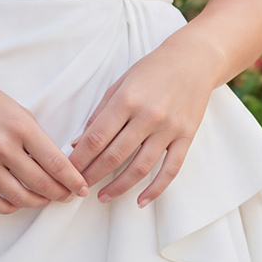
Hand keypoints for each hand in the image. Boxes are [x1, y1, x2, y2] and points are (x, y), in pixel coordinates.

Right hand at [0, 63, 90, 214]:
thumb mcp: (17, 109)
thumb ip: (34, 137)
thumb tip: (54, 164)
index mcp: (20, 126)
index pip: (55, 162)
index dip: (73, 180)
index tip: (82, 188)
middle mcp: (2, 146)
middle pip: (41, 183)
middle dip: (60, 194)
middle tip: (68, 196)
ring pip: (18, 197)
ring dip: (37, 202)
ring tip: (44, 199)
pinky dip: (8, 207)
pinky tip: (17, 201)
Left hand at [67, 34, 215, 206]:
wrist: (194, 60)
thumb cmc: (152, 69)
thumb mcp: (120, 83)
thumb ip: (99, 113)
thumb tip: (77, 142)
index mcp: (127, 100)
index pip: (97, 137)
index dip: (79, 158)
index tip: (67, 171)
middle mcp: (148, 116)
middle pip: (114, 156)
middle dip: (92, 175)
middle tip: (79, 188)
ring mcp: (169, 129)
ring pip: (140, 168)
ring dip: (118, 187)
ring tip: (102, 197)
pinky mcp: (186, 137)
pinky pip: (170, 170)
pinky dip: (155, 189)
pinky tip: (140, 201)